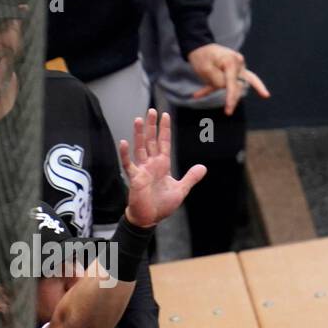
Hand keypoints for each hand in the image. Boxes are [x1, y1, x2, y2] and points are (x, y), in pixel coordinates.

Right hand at [118, 109, 206, 228]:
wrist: (150, 218)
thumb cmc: (162, 204)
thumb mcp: (181, 189)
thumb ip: (191, 177)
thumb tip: (203, 167)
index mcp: (162, 165)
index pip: (164, 143)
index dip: (164, 130)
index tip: (165, 115)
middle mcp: (151, 164)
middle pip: (151, 141)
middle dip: (152, 126)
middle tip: (152, 110)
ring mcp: (142, 170)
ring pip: (140, 148)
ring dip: (139, 134)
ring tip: (138, 119)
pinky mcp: (134, 178)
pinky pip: (128, 164)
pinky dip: (125, 154)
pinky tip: (123, 142)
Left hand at [186, 43, 269, 114]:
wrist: (199, 46)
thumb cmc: (202, 56)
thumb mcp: (206, 70)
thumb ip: (218, 81)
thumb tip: (226, 88)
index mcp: (232, 61)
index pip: (233, 83)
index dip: (231, 98)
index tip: (228, 110)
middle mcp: (239, 64)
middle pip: (239, 86)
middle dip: (233, 98)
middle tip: (228, 111)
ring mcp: (238, 67)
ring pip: (237, 86)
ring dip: (225, 94)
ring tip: (201, 95)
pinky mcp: (234, 72)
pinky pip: (230, 84)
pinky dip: (213, 88)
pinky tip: (197, 94)